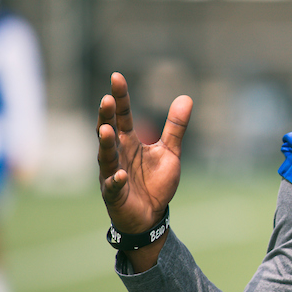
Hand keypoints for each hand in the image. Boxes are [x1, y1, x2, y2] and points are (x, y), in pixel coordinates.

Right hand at [97, 72, 192, 266]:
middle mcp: (117, 155)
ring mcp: (113, 174)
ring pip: (106, 157)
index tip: (117, 76)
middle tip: (107, 99)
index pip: (122, 116)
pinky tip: (121, 175)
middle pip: (109, 132)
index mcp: (129, 142)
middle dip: (107, 116)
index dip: (120, 98)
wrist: (151, 214)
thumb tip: (186, 97)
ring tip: (105, 129)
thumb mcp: (170, 151)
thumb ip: (175, 127)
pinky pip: (114, 187)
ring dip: (105, 144)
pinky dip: (117, 181)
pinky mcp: (115, 195)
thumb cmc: (155, 182)